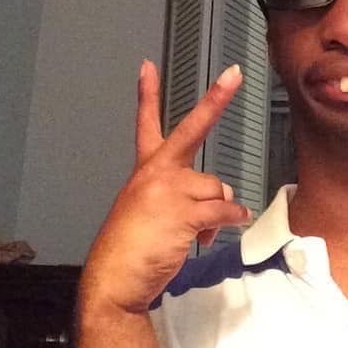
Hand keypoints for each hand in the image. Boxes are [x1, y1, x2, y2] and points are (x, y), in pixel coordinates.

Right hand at [80, 60, 252, 315]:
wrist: (113, 282)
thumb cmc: (131, 250)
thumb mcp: (148, 211)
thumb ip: (183, 196)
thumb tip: (223, 199)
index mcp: (145, 170)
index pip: (145, 123)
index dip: (147, 92)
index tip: (147, 65)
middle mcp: (156, 172)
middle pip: (191, 129)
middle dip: (216, 100)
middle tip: (234, 74)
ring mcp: (168, 190)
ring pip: (216, 188)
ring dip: (217, 211)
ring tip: (197, 232)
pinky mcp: (182, 212)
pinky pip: (222, 210)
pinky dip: (230, 219)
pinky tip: (221, 229)